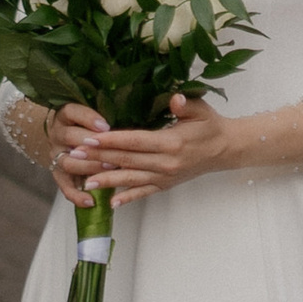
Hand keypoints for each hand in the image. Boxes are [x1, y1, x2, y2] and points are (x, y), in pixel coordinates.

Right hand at [47, 104, 112, 210]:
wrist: (69, 140)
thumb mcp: (94, 118)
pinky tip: (91, 201)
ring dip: (88, 167)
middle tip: (112, 152)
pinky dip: (77, 195)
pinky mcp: (58, 174)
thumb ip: (106, 120)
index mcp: (66, 116)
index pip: (72, 111)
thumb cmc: (90, 127)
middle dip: (92, 146)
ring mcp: (56, 155)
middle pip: (69, 137)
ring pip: (67, 162)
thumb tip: (133, 114)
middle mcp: (57, 134)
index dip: (88, 119)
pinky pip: (64, 187)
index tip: (106, 126)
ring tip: (108, 171)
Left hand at [62, 93, 235, 204]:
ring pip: (131, 179)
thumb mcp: (200, 109)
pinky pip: (144, 192)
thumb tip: (174, 99)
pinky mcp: (166, 184)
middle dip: (99, 159)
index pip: (134, 141)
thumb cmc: (210, 126)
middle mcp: (166, 163)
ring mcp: (165, 176)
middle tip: (76, 157)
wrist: (226, 149)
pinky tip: (111, 202)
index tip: (90, 139)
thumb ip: (185, 104)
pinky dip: (128, 197)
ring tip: (86, 182)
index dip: (111, 141)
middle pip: (127, 161)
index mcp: (171, 142)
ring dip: (107, 181)